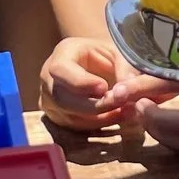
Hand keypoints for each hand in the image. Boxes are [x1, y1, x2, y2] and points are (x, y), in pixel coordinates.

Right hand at [40, 35, 177, 131]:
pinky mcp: (59, 118)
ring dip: (101, 118)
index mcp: (61, 55)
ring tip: (127, 111)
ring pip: (71, 117)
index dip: (81, 82)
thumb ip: (124, 67)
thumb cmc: (105, 54)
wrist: (96, 63)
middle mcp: (49, 79)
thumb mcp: (117, 51)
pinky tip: (119, 116)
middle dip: (95, 105)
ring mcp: (50, 101)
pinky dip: (100, 124)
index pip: (60, 70)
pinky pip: (77, 127)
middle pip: (63, 99)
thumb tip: (129, 89)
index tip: (104, 87)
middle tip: (121, 103)